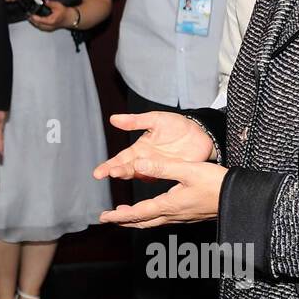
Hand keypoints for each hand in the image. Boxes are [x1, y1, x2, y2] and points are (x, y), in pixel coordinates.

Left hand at [27, 0, 70, 30]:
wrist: (70, 18)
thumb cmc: (65, 13)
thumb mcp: (58, 5)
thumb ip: (50, 3)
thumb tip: (45, 1)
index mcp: (51, 21)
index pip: (40, 20)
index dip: (34, 17)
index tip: (30, 14)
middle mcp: (50, 26)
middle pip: (37, 24)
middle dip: (31, 20)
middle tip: (27, 15)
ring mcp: (49, 28)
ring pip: (38, 27)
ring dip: (33, 22)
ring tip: (29, 17)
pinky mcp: (49, 29)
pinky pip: (41, 27)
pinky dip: (37, 24)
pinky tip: (34, 21)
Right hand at [93, 111, 214, 181]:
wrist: (200, 133)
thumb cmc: (177, 125)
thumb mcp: (155, 119)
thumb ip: (135, 121)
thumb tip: (113, 118)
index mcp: (139, 149)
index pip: (120, 160)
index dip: (108, 166)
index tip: (98, 173)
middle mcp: (145, 161)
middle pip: (127, 169)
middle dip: (118, 171)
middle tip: (111, 172)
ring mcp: (158, 168)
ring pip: (141, 175)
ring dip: (132, 175)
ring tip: (124, 173)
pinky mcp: (171, 173)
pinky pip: (159, 178)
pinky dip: (150, 180)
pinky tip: (145, 179)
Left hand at [99, 156, 226, 227]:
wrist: (240, 198)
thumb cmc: (216, 183)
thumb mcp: (188, 170)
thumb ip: (162, 166)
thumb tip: (138, 163)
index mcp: (169, 205)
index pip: (138, 213)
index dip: (119, 215)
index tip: (104, 216)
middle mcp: (174, 215)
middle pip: (143, 221)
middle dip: (124, 220)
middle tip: (108, 218)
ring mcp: (183, 217)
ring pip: (153, 221)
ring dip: (137, 219)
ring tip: (125, 215)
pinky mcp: (190, 215)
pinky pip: (165, 219)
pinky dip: (151, 216)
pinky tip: (153, 211)